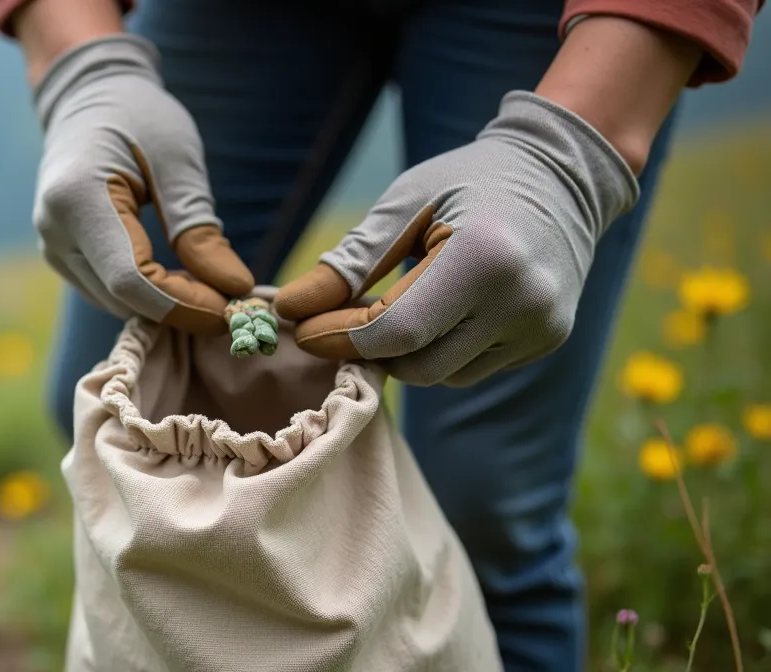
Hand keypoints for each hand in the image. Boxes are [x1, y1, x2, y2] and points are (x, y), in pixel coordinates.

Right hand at [31, 35, 253, 332]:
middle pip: (122, 298)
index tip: (233, 306)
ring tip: (211, 282)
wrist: (89, 97)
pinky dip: (149, 294)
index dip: (184, 304)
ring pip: (116, 303)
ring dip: (166, 303)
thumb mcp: (178, 164)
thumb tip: (235, 288)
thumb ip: (201, 230)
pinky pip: (109, 292)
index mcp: (78, 200)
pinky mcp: (61, 255)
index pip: (132, 280)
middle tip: (234, 297)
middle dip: (181, 307)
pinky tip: (182, 276)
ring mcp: (53, 247)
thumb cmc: (139, 118)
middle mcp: (55, 232)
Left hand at [274, 91, 638, 385]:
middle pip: (417, 364)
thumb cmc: (470, 180)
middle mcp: (522, 303)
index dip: (340, 337)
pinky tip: (440, 310)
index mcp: (485, 259)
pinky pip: (471, 368)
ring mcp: (541, 329)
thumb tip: (288, 309)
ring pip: (442, 375)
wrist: (563, 175)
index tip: (302, 328)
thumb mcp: (403, 206)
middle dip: (366, 349)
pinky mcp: (546, 341)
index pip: (396, 330)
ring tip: (393, 307)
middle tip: (335, 321)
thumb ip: (349, 263)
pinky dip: (441, 350)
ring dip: (405, 353)